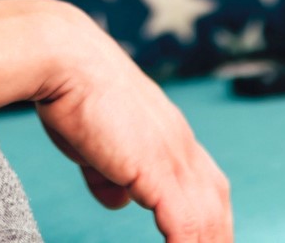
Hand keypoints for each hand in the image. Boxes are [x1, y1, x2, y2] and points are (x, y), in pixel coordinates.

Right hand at [33, 11, 232, 241]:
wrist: (65, 60)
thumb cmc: (71, 92)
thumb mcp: (93, 142)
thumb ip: (108, 174)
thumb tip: (118, 201)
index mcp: (169, 133)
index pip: (205, 180)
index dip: (209, 212)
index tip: (206, 235)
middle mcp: (179, 144)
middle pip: (216, 200)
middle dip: (219, 232)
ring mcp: (172, 156)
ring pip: (207, 217)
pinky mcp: (157, 170)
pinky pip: (186, 225)